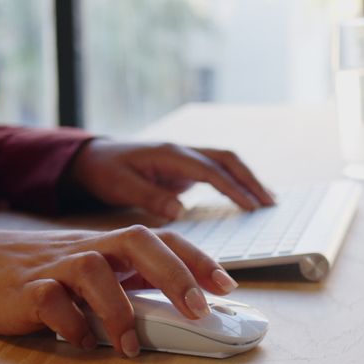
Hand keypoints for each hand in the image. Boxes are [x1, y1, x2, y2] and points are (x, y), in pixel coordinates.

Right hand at [0, 224, 239, 356]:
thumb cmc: (48, 272)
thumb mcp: (95, 272)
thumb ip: (132, 284)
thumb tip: (183, 310)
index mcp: (112, 245)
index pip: (164, 240)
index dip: (198, 260)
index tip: (226, 286)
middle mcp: (91, 248)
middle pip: (139, 242)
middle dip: (174, 273)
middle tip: (197, 309)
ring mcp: (57, 266)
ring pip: (94, 270)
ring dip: (118, 310)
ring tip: (130, 346)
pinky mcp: (26, 289)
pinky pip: (50, 301)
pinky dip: (68, 324)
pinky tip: (79, 343)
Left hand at [68, 141, 274, 220]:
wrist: (92, 157)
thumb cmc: (105, 171)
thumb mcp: (121, 187)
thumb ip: (150, 197)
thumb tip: (180, 211)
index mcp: (170, 154)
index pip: (210, 170)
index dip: (232, 188)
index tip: (251, 206)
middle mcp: (182, 152)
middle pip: (227, 160)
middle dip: (251, 180)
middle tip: (270, 204)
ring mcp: (185, 158)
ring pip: (226, 162)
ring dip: (248, 179)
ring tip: (269, 201)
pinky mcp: (185, 168)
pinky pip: (218, 172)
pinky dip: (236, 182)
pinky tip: (248, 197)